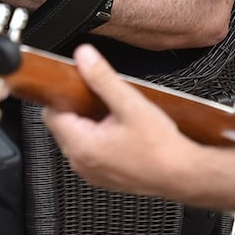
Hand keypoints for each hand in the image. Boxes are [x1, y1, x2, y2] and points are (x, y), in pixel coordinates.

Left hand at [42, 45, 196, 197]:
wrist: (183, 175)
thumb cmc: (161, 148)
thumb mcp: (130, 104)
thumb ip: (102, 78)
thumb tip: (84, 56)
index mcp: (81, 145)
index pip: (51, 113)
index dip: (63, 95)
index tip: (78, 85)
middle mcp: (81, 163)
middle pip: (63, 125)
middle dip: (78, 108)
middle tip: (103, 100)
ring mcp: (91, 172)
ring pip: (77, 138)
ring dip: (90, 123)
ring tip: (115, 116)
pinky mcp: (103, 177)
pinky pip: (90, 152)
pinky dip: (99, 139)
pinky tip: (121, 132)